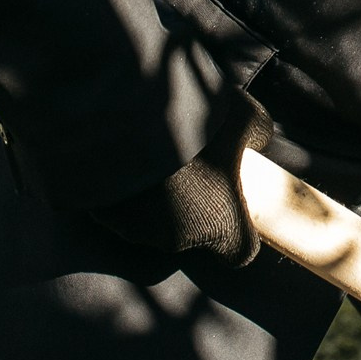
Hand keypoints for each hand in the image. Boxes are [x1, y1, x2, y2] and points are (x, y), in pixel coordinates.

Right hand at [95, 91, 272, 264]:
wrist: (124, 109)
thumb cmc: (194, 118)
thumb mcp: (244, 116)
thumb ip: (257, 136)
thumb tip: (256, 142)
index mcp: (221, 224)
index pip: (240, 251)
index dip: (239, 230)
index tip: (233, 203)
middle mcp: (179, 239)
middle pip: (193, 231)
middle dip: (192, 204)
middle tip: (188, 162)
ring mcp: (137, 230)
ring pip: (154, 220)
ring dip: (157, 197)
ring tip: (154, 153)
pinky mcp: (103, 216)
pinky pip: (120, 207)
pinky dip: (125, 190)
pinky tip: (126, 157)